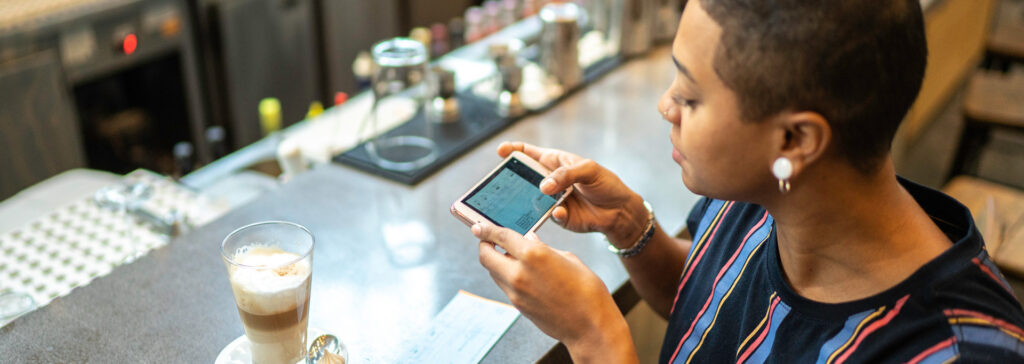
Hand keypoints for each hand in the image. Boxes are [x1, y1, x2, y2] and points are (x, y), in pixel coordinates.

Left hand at [473, 223, 635, 361]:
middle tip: (488, 240)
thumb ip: (544, 248)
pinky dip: (506, 275)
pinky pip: (504, 285)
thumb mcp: (569, 258)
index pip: (500, 236)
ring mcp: (516, 292)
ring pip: (493, 272)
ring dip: (496, 261)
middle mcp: (519, 273)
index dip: (487, 229)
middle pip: (486, 256)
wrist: (590, 325)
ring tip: (509, 256)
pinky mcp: (518, 305)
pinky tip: (520, 273)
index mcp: (533, 255)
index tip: (479, 226)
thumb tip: (530, 240)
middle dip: (484, 245)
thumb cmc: (587, 290)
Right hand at [497, 141, 647, 245]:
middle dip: (511, 180)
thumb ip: (566, 174)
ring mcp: (551, 199)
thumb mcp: (589, 170)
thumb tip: (543, 186)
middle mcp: (549, 180)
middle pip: (523, 178)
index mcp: (554, 162)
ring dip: (526, 200)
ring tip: (526, 200)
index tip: (501, 151)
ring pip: (530, 199)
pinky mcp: (558, 216)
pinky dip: (552, 213)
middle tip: (501, 183)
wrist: (620, 211)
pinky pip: (546, 215)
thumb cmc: (606, 184)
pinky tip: (560, 211)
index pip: (529, 153)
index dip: (514, 150)